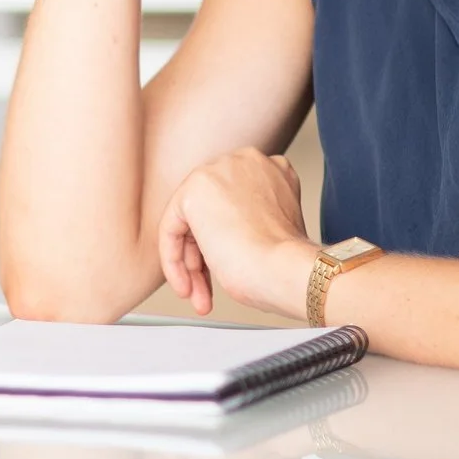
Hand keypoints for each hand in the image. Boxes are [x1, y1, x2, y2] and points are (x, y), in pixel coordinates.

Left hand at [157, 146, 317, 319]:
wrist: (286, 270)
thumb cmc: (287, 264)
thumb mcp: (274, 230)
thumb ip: (248, 219)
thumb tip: (221, 234)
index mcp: (271, 170)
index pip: (234, 204)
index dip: (229, 241)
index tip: (231, 266)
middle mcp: (244, 163)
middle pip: (210, 212)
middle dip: (205, 255)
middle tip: (206, 287)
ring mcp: (219, 172)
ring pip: (190, 222)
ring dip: (192, 265)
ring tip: (199, 295)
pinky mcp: (193, 191)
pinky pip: (171, 229)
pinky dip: (174, 260)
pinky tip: (188, 285)